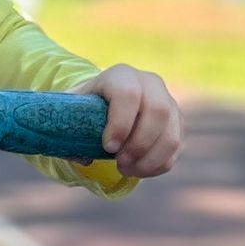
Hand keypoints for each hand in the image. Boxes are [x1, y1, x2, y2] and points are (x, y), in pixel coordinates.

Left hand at [76, 64, 181, 179]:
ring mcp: (168, 102)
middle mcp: (150, 84)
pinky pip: (175, 150)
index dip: (120, 123)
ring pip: (171, 136)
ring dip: (148, 160)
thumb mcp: (71, 110)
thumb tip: (82, 158)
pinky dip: (157, 166)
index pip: (128, 94)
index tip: (108, 147)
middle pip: (158, 112)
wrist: (108, 102)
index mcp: (121, 76)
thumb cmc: (86, 107)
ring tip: (126, 169)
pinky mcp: (177, 123)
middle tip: (119, 163)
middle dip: (138, 145)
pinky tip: (137, 170)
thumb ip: (67, 129)